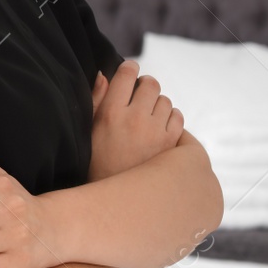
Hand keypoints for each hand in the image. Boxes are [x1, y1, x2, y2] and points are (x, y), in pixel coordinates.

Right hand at [89, 59, 184, 180]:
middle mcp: (135, 118)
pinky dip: (170, 118)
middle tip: (140, 94)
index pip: (125, 75)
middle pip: (150, 84)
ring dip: (158, 104)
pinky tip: (159, 127)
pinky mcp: (171, 143)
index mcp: (111, 113)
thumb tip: (104, 74)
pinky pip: (178, 117)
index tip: (130, 70)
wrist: (116, 199)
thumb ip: (97, 99)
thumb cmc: (98, 162)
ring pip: (165, 100)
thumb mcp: (89, 129)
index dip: (129, 68)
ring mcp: (155, 131)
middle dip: (145, 85)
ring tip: (148, 116)